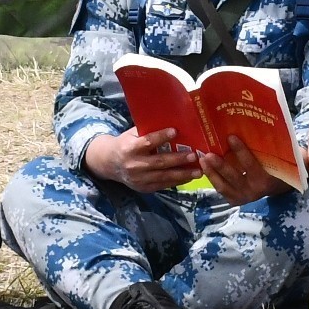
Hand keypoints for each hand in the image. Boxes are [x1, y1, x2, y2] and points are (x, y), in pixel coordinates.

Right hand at [87, 127, 204, 193]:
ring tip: (198, 171)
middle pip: (159, 162)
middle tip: (194, 155)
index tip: (175, 131)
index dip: (161, 137)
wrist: (110, 163)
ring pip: (163, 177)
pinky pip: (163, 185)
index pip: (147, 142)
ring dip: (183, 174)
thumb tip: (171, 121)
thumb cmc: (126, 144)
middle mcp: (134, 165)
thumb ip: (148, 131)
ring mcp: (139, 179)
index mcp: (130, 148)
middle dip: (178, 159)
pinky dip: (177, 181)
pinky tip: (189, 177)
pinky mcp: (143, 188)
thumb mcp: (132, 135)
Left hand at [199, 136, 281, 204]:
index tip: (230, 137)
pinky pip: (220, 189)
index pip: (250, 164)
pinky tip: (204, 168)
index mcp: (264, 180)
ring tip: (202, 160)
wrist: (274, 187)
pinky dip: (212, 178)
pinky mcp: (234, 201)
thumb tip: (246, 129)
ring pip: (222, 186)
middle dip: (220, 165)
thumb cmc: (272, 168)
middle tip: (208, 154)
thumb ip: (260, 151)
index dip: (240, 151)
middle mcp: (252, 191)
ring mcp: (242, 198)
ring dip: (211, 173)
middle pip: (233, 176)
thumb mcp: (270, 160)